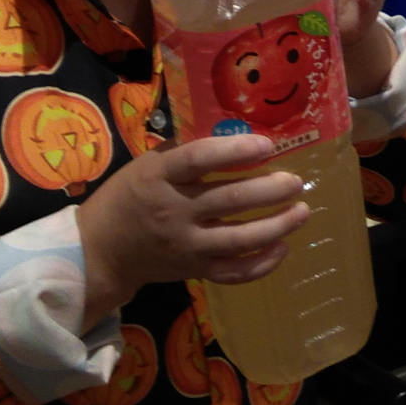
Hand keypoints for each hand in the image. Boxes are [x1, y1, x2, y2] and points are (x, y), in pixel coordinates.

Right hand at [77, 135, 308, 324]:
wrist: (103, 249)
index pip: (200, 160)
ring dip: (277, 226)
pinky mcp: (194, 270)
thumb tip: (236, 132)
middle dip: (270, 190)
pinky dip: (262, 264)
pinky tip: (282, 248)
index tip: (267, 145)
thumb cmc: (131, 196)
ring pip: (239, 239)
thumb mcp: (148, 164)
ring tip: (302, 211)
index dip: (236, 151)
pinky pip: (234, 272)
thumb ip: (186, 151)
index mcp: (160, 176)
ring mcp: (186, 245)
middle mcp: (174, 211)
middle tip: (296, 181)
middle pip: (230, 200)